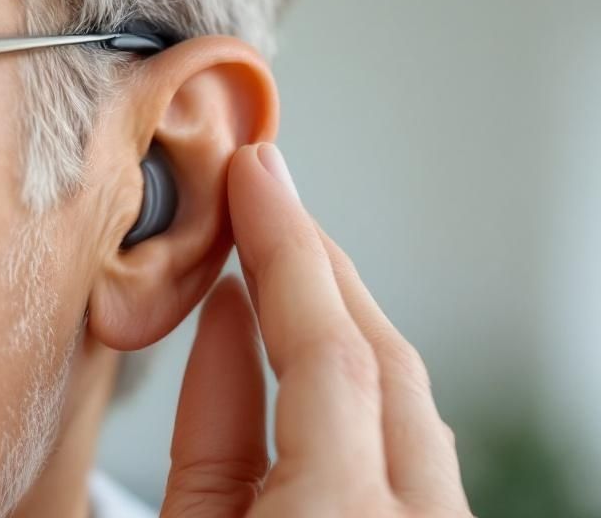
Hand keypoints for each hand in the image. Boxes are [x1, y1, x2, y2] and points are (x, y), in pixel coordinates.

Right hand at [160, 144, 472, 517]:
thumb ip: (209, 437)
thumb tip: (224, 315)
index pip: (327, 352)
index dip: (285, 247)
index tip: (252, 175)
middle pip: (379, 355)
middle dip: (313, 260)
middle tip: (260, 192)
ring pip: (399, 386)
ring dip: (332, 307)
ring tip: (273, 252)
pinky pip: (402, 432)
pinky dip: (345, 371)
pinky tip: (294, 335)